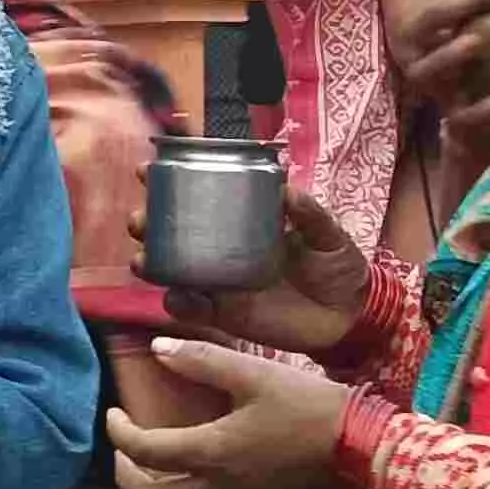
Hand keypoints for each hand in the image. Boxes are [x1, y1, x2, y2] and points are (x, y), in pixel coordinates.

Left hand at [104, 339, 352, 488]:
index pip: (145, 449)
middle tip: (124, 463)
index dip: (119, 432)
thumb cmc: (312, 408)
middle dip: (128, 482)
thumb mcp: (256, 374)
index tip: (114, 415)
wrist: (366, 451)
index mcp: (211, 452)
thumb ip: (203, 360)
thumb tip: (156, 348)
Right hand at [136, 190, 368, 354]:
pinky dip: (178, 303)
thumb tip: (285, 189)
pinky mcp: (225, 314)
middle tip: (140, 220)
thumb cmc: (338, 267)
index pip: (204, 195)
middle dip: (149, 223)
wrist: (350, 317)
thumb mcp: (328, 234)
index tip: (148, 171)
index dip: (172, 182)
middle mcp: (225, 248)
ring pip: (174, 269)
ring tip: (143, 260)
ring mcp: (222, 281)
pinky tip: (174, 297)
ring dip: (152, 263)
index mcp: (246, 220)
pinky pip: (192, 308)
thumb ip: (308, 213)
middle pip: (175, 232)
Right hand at [392, 0, 489, 170]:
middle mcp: (426, 63)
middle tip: (474, 1)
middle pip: (416, 30)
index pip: (438, 7)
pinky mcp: (455, 128)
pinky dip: (478, 111)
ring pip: (425, 73)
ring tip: (474, 41)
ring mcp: (438, 95)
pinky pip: (458, 119)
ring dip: (447, 54)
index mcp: (433, 39)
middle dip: (445, 11)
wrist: (482, 142)